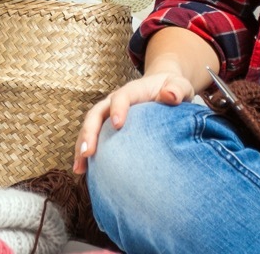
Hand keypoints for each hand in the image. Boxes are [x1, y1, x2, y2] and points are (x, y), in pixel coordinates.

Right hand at [72, 70, 196, 173]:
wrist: (164, 88)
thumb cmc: (173, 89)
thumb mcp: (180, 86)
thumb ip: (177, 90)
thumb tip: (169, 96)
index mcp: (133, 91)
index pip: (122, 97)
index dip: (118, 108)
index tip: (118, 125)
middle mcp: (115, 101)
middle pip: (97, 113)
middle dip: (90, 132)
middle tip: (88, 152)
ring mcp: (109, 114)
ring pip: (91, 127)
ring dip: (82, 145)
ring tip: (80, 168)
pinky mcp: (108, 127)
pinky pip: (94, 138)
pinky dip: (86, 153)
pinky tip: (84, 172)